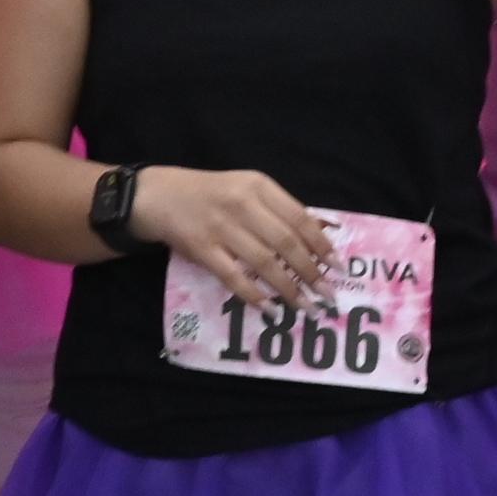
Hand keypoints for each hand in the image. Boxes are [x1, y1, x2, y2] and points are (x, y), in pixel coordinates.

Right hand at [129, 166, 330, 305]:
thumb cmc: (210, 194)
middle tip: (328, 295)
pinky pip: (233, 277)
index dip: (322, 245)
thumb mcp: (246, 189)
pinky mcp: (202, 249)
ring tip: (306, 307)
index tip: (338, 267)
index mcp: (259, 186)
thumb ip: (278, 210)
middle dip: (311, 272)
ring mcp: (221, 227)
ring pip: (264, 262)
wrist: (158, 195)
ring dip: (288, 289)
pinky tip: (270, 309)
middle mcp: (242, 204)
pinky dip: (254, 295)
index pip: (300, 218)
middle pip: (286, 243)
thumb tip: (321, 237)